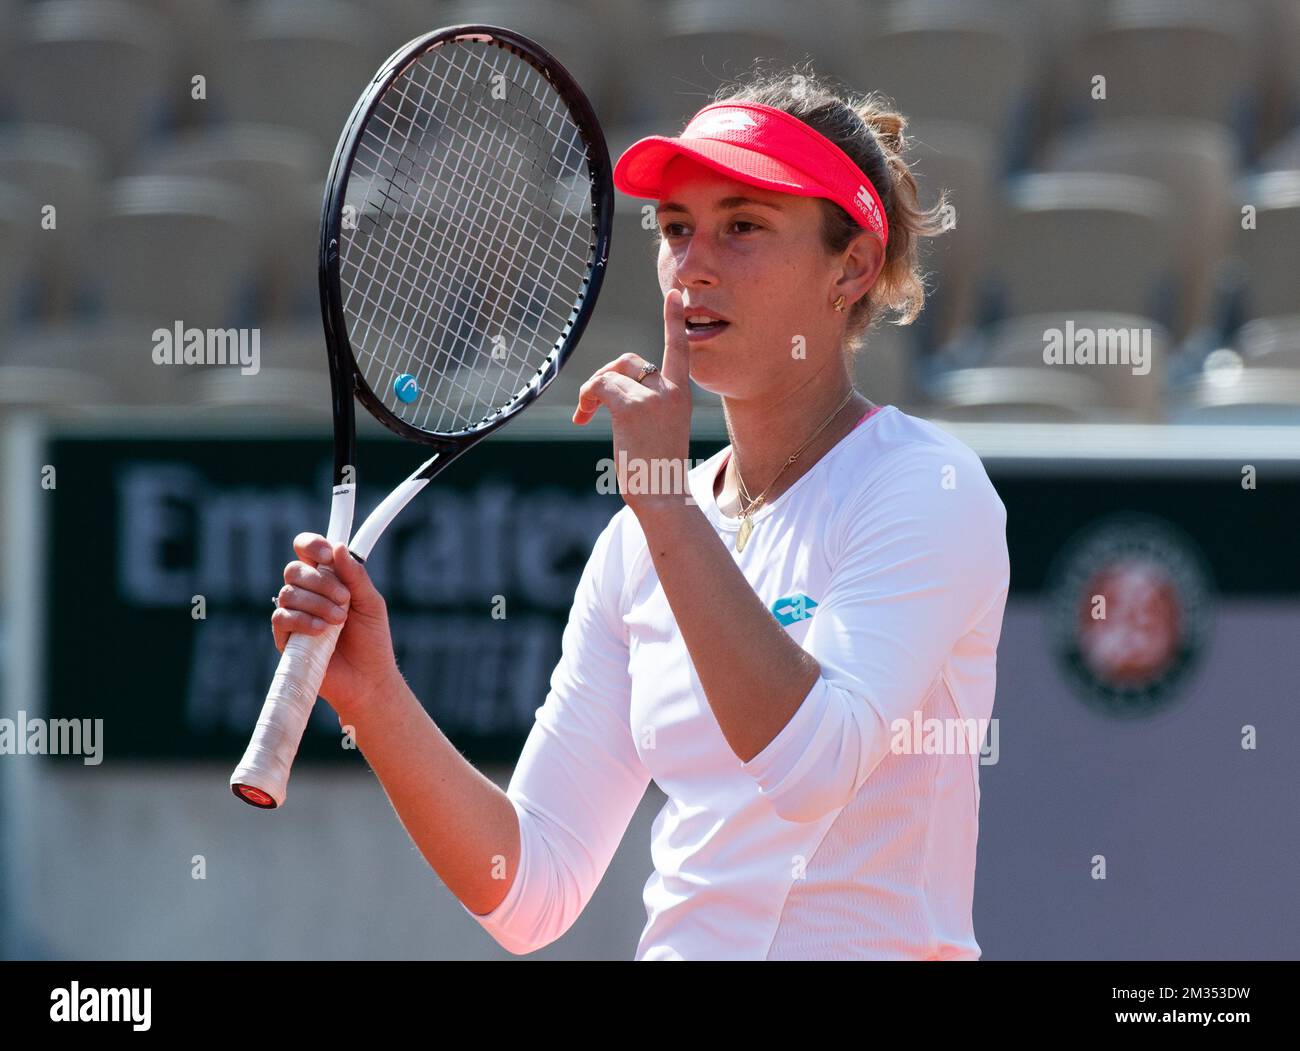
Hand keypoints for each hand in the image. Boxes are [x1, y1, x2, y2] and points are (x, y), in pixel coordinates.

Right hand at [271, 533, 398, 719]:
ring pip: (288, 593)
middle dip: (320, 581)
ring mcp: (294, 615)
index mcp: (327, 579)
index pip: (307, 550)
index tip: (328, 555)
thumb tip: (338, 547)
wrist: (368, 678)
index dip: (312, 545)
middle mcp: (307, 594)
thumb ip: (355, 577)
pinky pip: (282, 618)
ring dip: (317, 603)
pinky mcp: (286, 638)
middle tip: (345, 599)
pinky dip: (303, 620)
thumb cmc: (371, 640)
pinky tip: (322, 630)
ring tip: (340, 620)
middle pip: (294, 570)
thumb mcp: (371, 603)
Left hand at [571, 288, 693, 511]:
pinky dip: (586, 399)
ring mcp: (653, 397)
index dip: (674, 321)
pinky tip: (584, 419)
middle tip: (592, 404)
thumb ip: (647, 404)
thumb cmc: (656, 470)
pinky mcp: (633, 407)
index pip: (679, 350)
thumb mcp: (659, 430)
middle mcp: (671, 391)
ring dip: (592, 391)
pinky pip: (600, 387)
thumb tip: (610, 390)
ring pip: (611, 374)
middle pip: (628, 360)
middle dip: (605, 375)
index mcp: (681, 395)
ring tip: (586, 416)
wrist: (663, 495)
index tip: (675, 295)